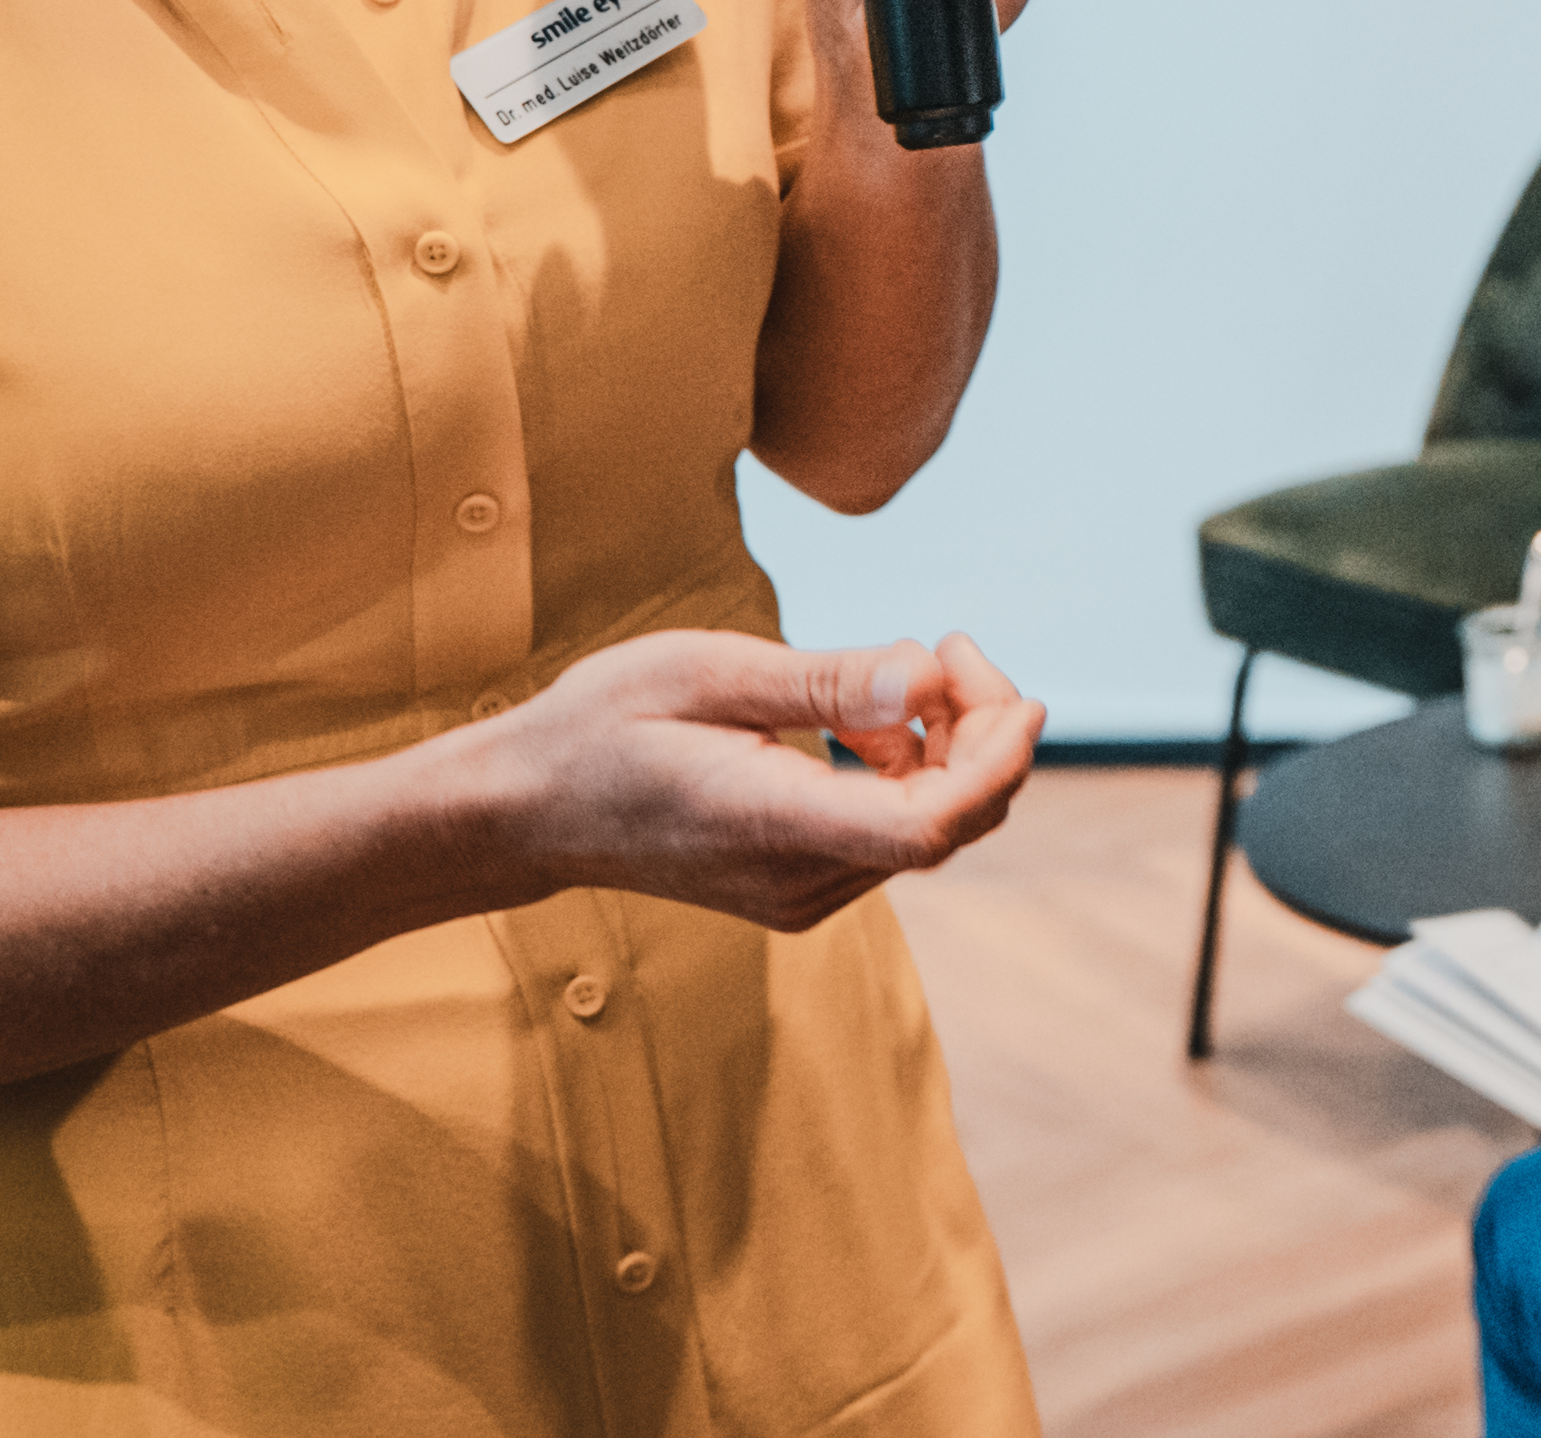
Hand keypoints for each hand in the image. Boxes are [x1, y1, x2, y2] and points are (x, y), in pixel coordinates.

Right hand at [455, 626, 1044, 931]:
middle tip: (952, 647)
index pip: (930, 824)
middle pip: (950, 823)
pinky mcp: (801, 886)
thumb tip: (929, 676)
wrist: (526, 810)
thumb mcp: (707, 672)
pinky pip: (892, 833)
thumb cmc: (602, 727)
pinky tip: (870, 722)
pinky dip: (911, 772)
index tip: (1013, 689)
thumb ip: (826, 682)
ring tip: (903, 672)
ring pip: (931, 828)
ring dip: (951, 748)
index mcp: (773, 826)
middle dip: (983, 732)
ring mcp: (802, 894)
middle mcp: (801, 880)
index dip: (996, 760)